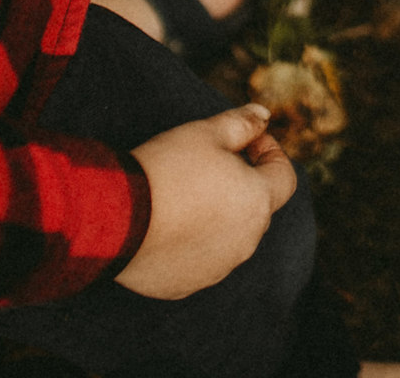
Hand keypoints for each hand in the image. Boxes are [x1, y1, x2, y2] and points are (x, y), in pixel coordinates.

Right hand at [118, 105, 295, 298]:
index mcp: (257, 202)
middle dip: (240, 184)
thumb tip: (263, 115)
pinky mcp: (187, 284)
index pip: (285, 177)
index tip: (247, 141)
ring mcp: (217, 268)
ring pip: (228, 237)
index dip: (270, 153)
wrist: (114, 218)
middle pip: (255, 208)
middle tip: (208, 164)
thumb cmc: (164, 170)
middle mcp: (245, 242)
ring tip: (180, 195)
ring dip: (216, 216)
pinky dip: (190, 243)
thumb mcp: (204, 133)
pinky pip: (198, 259)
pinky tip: (163, 226)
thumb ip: (242, 123)